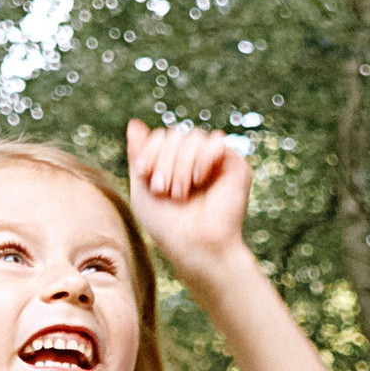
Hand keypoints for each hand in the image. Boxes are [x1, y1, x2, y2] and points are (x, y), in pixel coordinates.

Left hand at [126, 120, 251, 286]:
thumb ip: (139, 155)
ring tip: (180, 192)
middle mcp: (195, 159)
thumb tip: (134, 124)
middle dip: (164, 159)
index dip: (150, 150)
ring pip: (193, 136)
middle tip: (163, 190)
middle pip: (175, 134)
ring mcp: (215, 161)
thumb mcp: (142, 187)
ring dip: (181, 164)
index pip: (161, 136)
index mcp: (175, 163)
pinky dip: (202, 158)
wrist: (195, 246)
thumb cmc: (167, 225)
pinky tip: (198, 179)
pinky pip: (217, 141)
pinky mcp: (235, 165)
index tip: (144, 175)